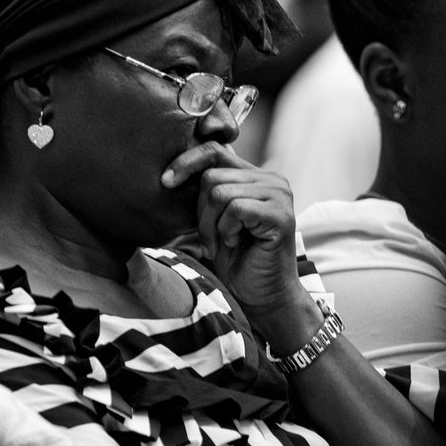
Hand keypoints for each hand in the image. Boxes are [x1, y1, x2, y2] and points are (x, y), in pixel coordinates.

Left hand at [161, 144, 309, 323]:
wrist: (262, 295)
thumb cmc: (237, 259)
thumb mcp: (215, 218)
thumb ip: (208, 191)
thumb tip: (172, 169)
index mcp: (256, 176)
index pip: (215, 150)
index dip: (187, 161)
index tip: (165, 182)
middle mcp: (272, 179)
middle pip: (212, 176)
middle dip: (201, 211)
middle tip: (210, 237)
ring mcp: (279, 195)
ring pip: (220, 192)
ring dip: (211, 224)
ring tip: (222, 242)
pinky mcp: (280, 214)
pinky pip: (236, 209)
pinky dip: (226, 230)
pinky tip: (235, 243)